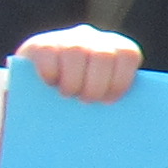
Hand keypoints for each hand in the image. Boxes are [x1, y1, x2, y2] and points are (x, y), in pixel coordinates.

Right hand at [16, 26, 144, 104]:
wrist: (39, 84)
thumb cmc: (78, 96)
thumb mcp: (98, 93)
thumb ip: (111, 99)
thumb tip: (127, 128)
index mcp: (116, 49)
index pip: (128, 55)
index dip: (120, 80)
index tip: (108, 101)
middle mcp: (93, 38)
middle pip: (103, 55)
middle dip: (95, 84)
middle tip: (86, 101)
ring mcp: (67, 39)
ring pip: (76, 51)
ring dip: (73, 80)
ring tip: (68, 95)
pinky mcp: (41, 43)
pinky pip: (49, 52)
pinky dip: (50, 72)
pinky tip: (50, 84)